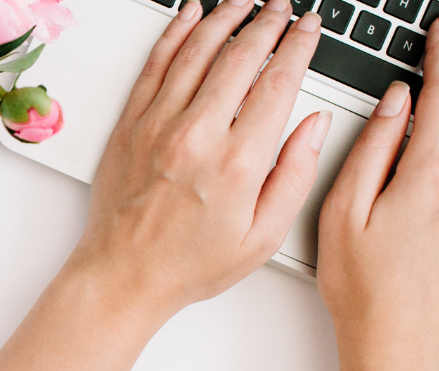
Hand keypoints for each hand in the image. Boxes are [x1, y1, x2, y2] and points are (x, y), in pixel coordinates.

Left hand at [64, 0, 331, 320]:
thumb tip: (314, 126)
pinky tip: (191, 15)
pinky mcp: (131, 124)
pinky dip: (176, 33)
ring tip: (245, 3)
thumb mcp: (263, 238)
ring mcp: (159, 125)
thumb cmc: (190, 263)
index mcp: (238, 164)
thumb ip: (296, 177)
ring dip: (225, 18)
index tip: (308, 30)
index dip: (298, 47)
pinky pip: (156, 64)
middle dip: (267, 24)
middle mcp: (197, 136)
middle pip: (240, 57)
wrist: (124, 275)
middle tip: (282, 9)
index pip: (278, 83)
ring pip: (197, 51)